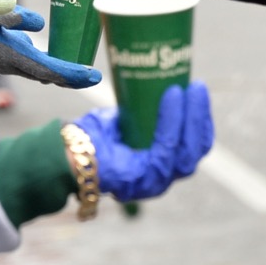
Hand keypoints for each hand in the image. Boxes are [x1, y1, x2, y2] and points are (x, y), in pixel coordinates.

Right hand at [0, 6, 102, 88]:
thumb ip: (14, 16)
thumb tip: (39, 23)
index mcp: (10, 55)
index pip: (49, 69)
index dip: (72, 74)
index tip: (93, 77)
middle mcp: (11, 64)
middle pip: (48, 75)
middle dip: (71, 77)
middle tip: (94, 77)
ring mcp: (6, 63)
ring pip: (39, 72)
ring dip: (60, 73)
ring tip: (82, 73)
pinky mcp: (3, 58)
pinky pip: (30, 65)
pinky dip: (47, 65)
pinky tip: (56, 61)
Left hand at [73, 82, 213, 200]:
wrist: (64, 153)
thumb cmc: (93, 137)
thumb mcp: (126, 120)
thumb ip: (145, 111)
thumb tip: (162, 81)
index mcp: (160, 165)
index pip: (195, 147)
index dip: (201, 120)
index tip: (198, 91)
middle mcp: (161, 178)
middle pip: (195, 150)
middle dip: (200, 117)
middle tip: (198, 87)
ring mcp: (153, 183)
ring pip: (185, 152)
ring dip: (190, 118)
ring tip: (184, 90)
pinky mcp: (141, 179)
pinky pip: (165, 149)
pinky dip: (171, 122)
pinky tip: (171, 98)